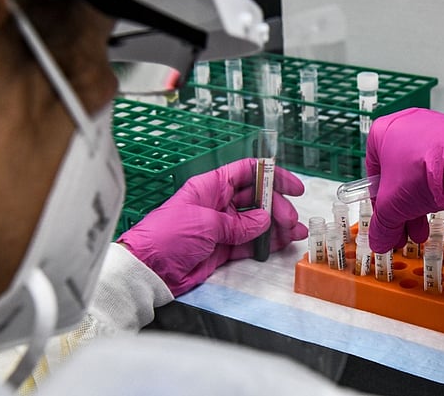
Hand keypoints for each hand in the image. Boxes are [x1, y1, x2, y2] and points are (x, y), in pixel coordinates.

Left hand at [118, 158, 307, 295]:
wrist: (148, 271)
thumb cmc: (166, 238)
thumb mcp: (205, 224)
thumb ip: (238, 223)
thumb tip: (263, 221)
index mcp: (211, 186)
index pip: (248, 172)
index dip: (272, 176)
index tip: (293, 187)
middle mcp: (218, 203)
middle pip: (256, 198)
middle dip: (278, 207)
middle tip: (290, 220)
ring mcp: (222, 226)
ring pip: (257, 222)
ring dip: (277, 226)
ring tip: (295, 234)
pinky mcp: (222, 248)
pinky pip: (250, 243)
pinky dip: (267, 243)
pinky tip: (282, 244)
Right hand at [365, 108, 443, 252]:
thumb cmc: (424, 170)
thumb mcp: (392, 206)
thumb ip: (382, 225)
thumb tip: (379, 241)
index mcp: (384, 132)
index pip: (374, 173)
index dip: (378, 204)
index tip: (386, 222)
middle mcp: (409, 124)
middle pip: (400, 176)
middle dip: (402, 209)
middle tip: (406, 231)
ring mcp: (437, 128)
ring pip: (422, 173)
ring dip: (421, 204)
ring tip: (426, 229)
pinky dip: (442, 188)